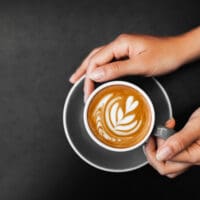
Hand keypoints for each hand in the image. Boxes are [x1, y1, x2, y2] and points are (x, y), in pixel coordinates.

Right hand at [69, 33, 184, 100]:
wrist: (178, 52)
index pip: (97, 60)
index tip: (87, 91)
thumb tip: (95, 74)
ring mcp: (122, 49)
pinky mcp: (126, 55)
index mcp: (120, 44)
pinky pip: (108, 62)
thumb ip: (117, 69)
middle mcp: (119, 45)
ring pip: (99, 58)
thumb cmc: (164, 56)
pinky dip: (99, 69)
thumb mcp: (140, 65)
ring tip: (78, 78)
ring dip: (88, 68)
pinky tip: (96, 74)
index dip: (89, 76)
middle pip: (94, 57)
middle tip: (74, 83)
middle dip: (83, 71)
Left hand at [145, 108, 199, 177]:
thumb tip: (162, 155)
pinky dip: (166, 145)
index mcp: (196, 157)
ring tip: (161, 132)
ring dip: (159, 148)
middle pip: (165, 168)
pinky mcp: (190, 151)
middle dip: (154, 151)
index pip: (166, 162)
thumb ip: (179, 141)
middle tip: (155, 135)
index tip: (157, 132)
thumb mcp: (196, 126)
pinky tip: (168, 132)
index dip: (156, 147)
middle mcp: (194, 160)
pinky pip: (173, 155)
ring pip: (168, 163)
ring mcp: (191, 157)